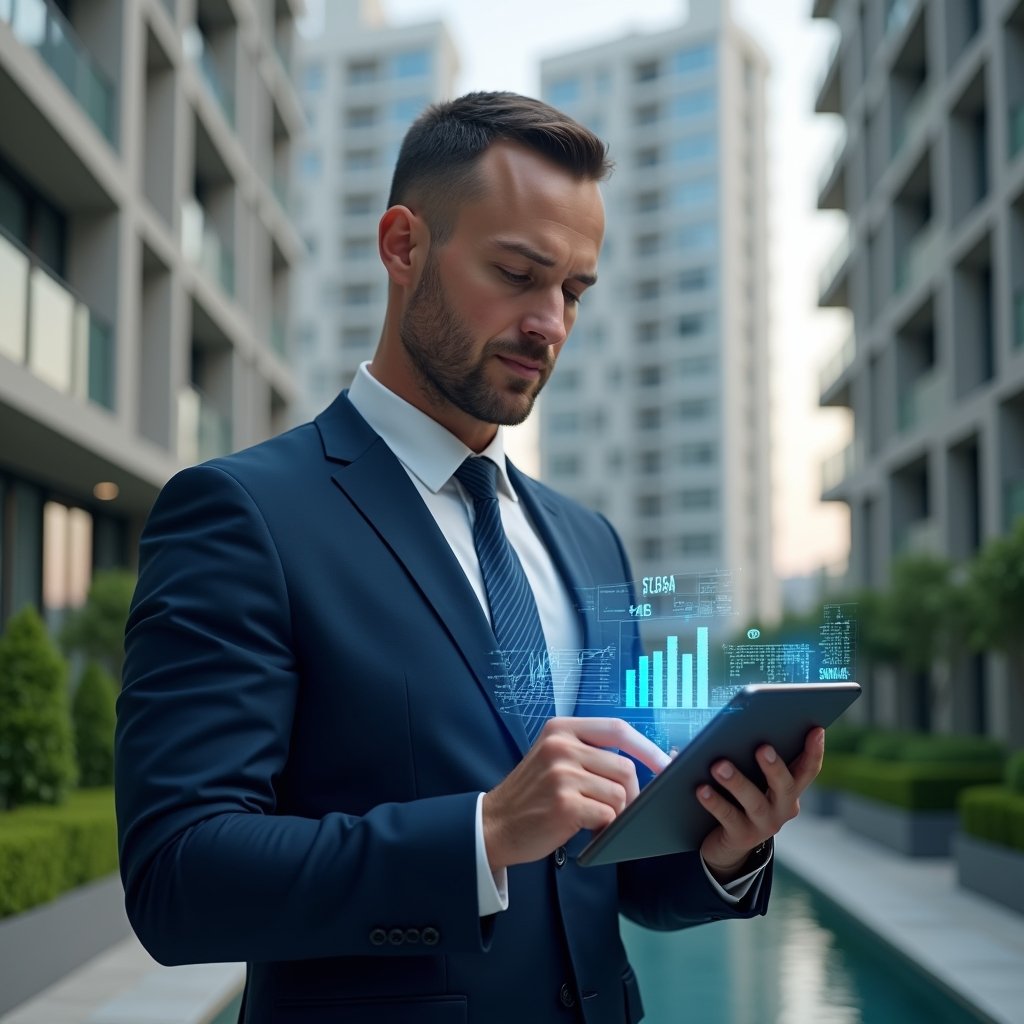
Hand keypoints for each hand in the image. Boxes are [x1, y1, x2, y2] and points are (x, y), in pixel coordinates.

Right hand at [482, 717, 669, 870]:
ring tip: (594, 820)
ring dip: (615, 814)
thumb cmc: (531, 795)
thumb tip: (643, 760)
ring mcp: (562, 775)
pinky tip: (587, 831)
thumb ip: (589, 752)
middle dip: (631, 794)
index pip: (618, 728)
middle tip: (617, 810)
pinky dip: (604, 828)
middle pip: (625, 766)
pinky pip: (607, 815)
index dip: (647, 747)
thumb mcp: (554, 758)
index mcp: (561, 729)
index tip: (666, 764)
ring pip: (619, 794)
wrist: (494, 825)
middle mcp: (561, 746)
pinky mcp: (565, 804)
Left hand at [697, 727, 824, 882]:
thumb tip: (730, 727)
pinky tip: (701, 789)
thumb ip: (748, 755)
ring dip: (737, 782)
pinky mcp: (742, 836)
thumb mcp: (750, 777)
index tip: (816, 729)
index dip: (814, 751)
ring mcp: (764, 824)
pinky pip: (728, 817)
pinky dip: (715, 801)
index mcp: (789, 789)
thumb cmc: (738, 796)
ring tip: (719, 766)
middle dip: (775, 767)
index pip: (807, 770)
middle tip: (762, 748)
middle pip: (784, 786)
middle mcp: (782, 808)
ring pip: (754, 802)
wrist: (726, 842)